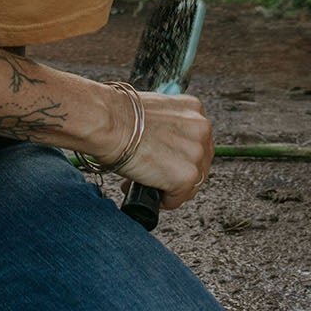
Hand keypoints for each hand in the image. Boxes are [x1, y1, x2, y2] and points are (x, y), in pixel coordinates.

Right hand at [116, 90, 214, 208]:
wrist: (108, 122)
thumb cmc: (119, 116)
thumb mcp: (154, 111)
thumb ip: (168, 126)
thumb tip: (164, 148)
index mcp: (194, 109)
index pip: (197, 141)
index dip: (181, 155)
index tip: (167, 161)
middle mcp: (201, 129)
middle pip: (199, 163)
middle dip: (178, 173)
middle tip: (155, 176)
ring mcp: (196, 153)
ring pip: (191, 184)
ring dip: (170, 188)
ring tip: (147, 184)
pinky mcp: (187, 176)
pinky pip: (178, 199)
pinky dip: (163, 201)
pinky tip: (146, 190)